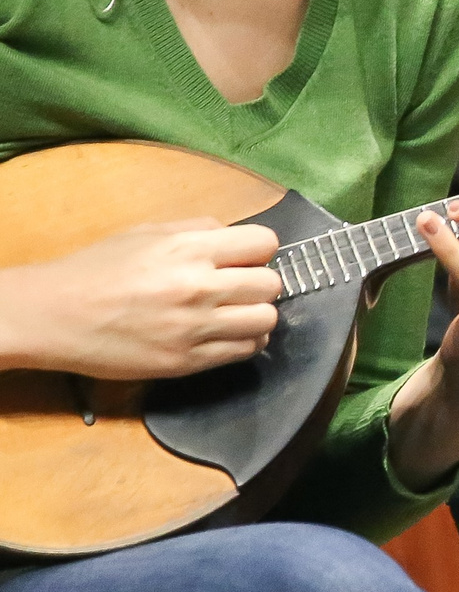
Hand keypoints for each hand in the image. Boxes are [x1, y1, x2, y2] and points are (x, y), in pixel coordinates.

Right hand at [0, 220, 281, 379]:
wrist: (54, 316)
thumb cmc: (95, 270)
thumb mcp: (145, 233)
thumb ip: (196, 229)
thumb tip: (232, 235)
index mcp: (188, 249)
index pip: (265, 242)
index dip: (257, 250)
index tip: (243, 258)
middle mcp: (198, 288)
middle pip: (271, 284)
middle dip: (258, 283)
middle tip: (237, 287)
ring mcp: (194, 328)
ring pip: (266, 321)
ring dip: (256, 315)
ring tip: (235, 313)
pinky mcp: (187, 362)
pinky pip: (245, 351)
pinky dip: (245, 342)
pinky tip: (227, 335)